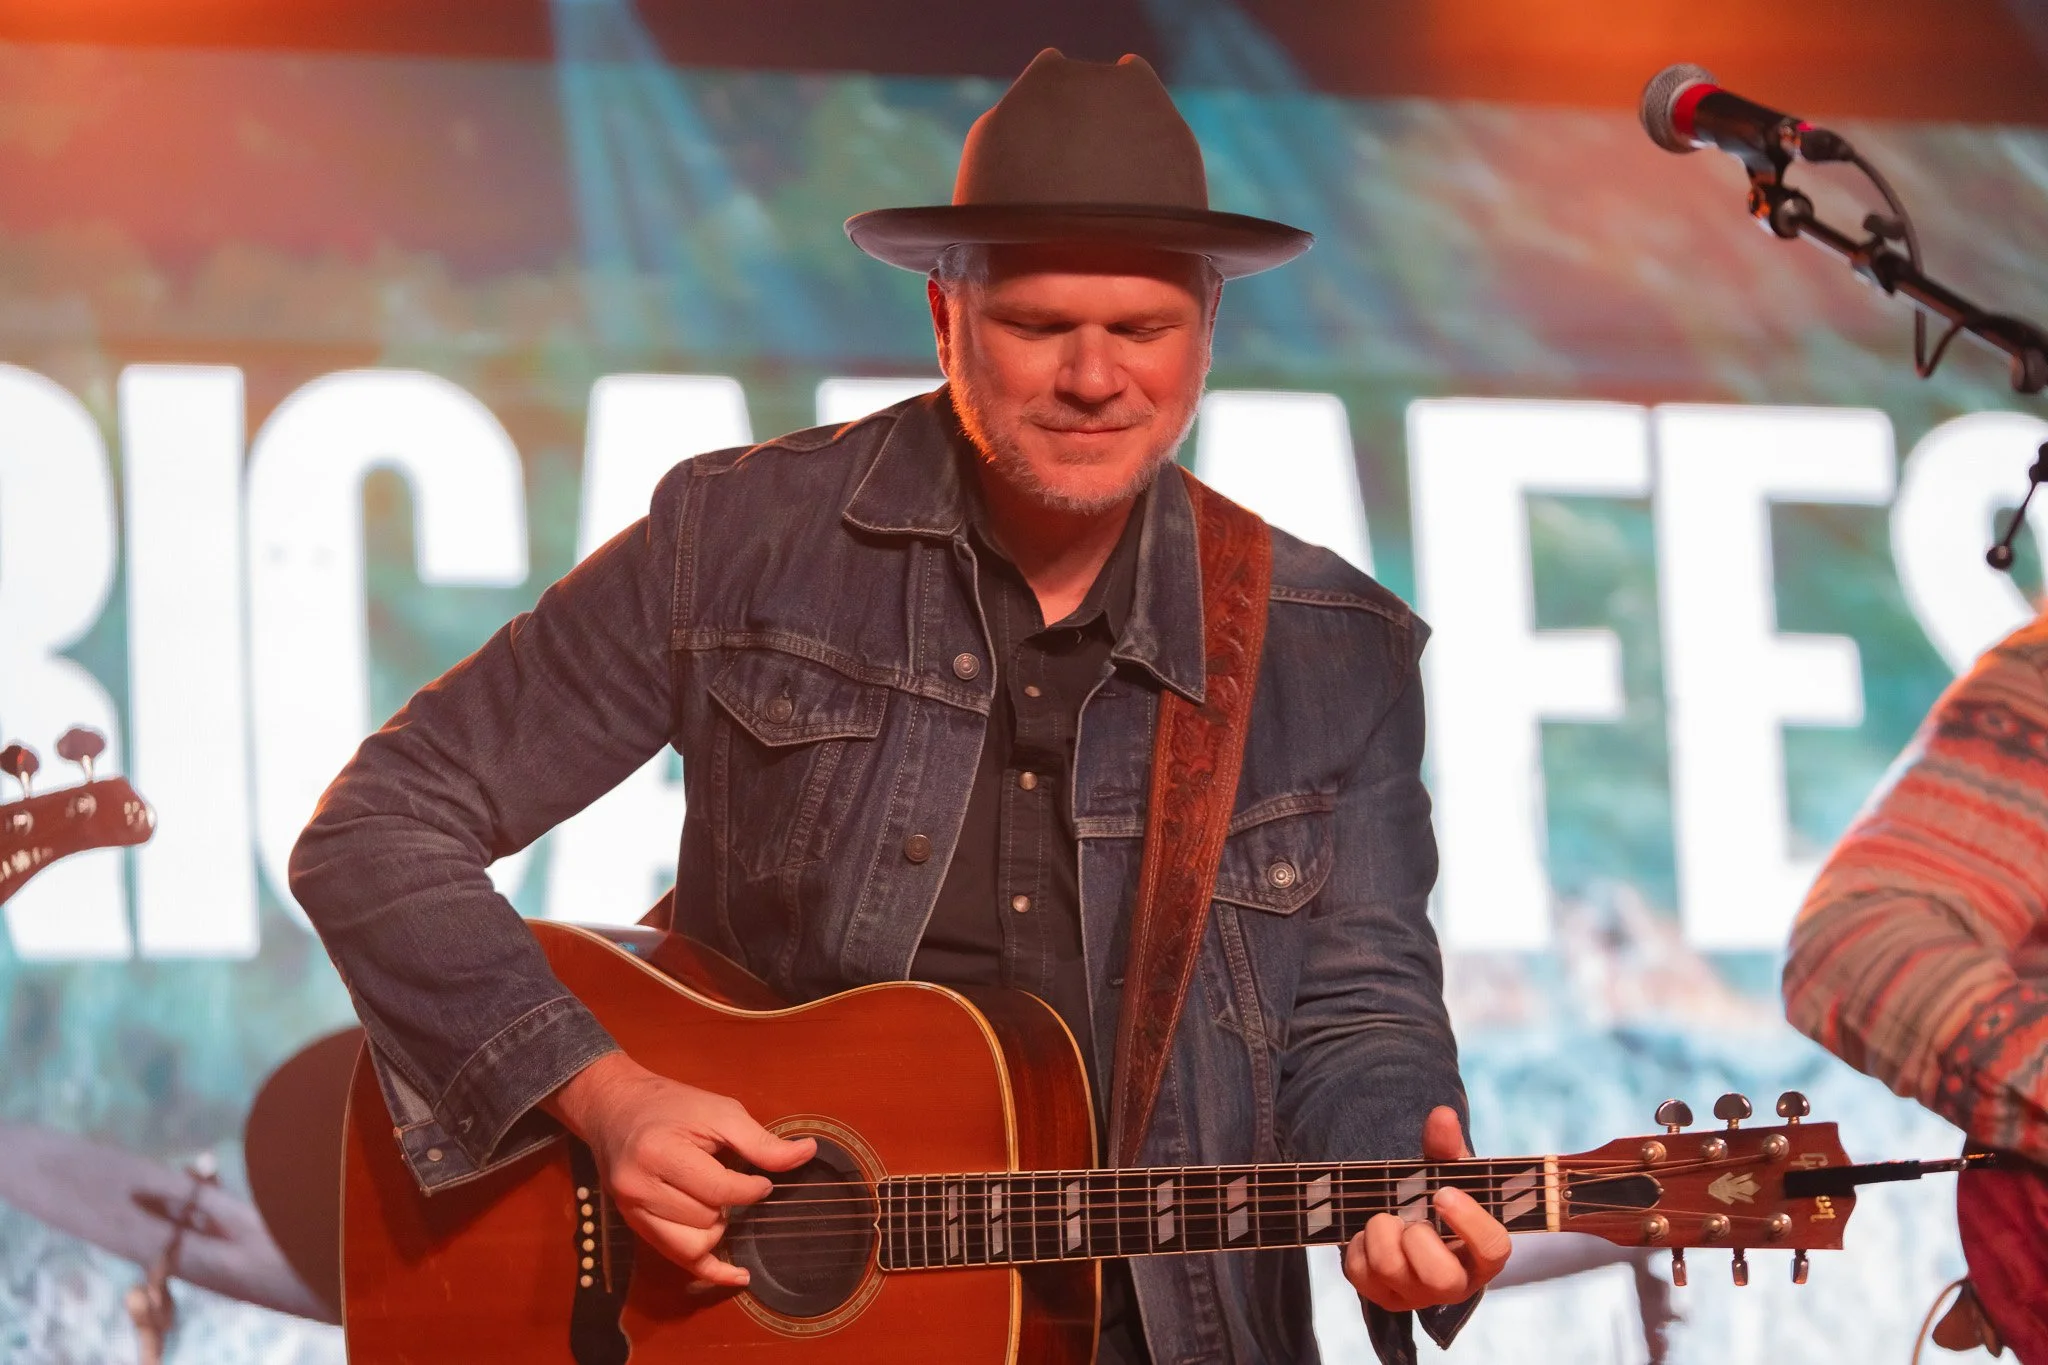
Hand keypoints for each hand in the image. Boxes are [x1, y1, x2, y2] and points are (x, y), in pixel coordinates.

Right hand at [544, 1051, 814, 1287]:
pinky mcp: (634, 1226)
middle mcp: (639, 1187)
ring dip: (716, 1230)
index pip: (719, 1191)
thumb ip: (761, 1141)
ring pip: (692, 1247)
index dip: (751, 1189)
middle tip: (729, 1181)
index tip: (762, 1181)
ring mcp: (632, 1211)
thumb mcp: (720, 1111)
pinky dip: (709, 1270)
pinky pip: (675, 1260)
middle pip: (706, 1220)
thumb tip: (808, 1153)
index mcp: (660, 1152)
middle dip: (728, 1206)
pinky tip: (738, 1275)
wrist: (615, 1108)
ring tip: (716, 1204)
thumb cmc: (672, 1105)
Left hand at [1342, 1105, 1510, 1312]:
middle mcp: (1454, 1284)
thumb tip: (1442, 1115)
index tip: (1443, 1192)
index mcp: (1483, 1254)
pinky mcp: (1380, 1297)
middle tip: (1411, 1218)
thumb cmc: (1436, 1199)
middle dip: (1416, 1237)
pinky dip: (1358, 1243)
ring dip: (1381, 1230)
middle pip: (1440, 1278)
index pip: (1493, 1249)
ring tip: (1388, 1218)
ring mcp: (1415, 1295)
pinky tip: (1371, 1234)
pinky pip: (1360, 1272)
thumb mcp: (1446, 1172)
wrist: (1406, 1222)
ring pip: (1390, 1270)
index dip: (1469, 1221)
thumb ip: (1445, 1147)